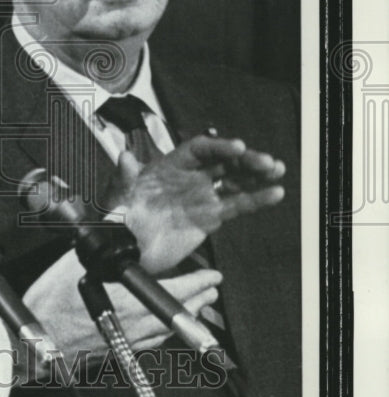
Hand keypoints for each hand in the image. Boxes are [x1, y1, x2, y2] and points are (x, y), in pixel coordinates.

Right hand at [21, 249, 222, 375]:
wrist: (32, 341)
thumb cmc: (49, 305)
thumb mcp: (72, 263)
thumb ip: (101, 240)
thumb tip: (120, 213)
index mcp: (127, 302)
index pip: (174, 293)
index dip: (197, 284)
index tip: (212, 277)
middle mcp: (133, 325)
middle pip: (177, 314)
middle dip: (198, 300)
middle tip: (211, 290)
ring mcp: (127, 341)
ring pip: (167, 331)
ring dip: (185, 317)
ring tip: (197, 306)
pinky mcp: (117, 351)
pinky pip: (151, 343)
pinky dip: (164, 332)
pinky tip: (162, 329)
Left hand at [112, 135, 285, 273]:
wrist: (127, 249)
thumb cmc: (119, 216)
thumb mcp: (119, 194)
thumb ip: (124, 176)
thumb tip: (124, 156)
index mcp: (171, 166)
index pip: (201, 149)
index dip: (220, 146)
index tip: (238, 147)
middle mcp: (190, 177)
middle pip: (223, 162)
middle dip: (246, 159)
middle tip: (266, 162)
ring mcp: (202, 196)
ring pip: (235, 181)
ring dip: (256, 175)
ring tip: (277, 170)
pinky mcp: (210, 217)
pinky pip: (237, 205)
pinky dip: (256, 200)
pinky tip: (275, 194)